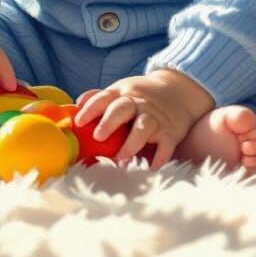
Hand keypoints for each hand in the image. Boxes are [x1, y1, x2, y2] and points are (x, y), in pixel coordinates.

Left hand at [72, 71, 206, 171]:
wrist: (179, 90)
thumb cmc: (141, 96)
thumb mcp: (121, 90)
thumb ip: (100, 98)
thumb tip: (76, 104)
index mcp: (122, 93)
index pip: (103, 98)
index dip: (90, 109)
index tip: (79, 122)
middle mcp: (138, 103)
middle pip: (123, 109)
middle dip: (109, 122)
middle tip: (98, 136)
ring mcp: (155, 117)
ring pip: (144, 126)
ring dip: (132, 142)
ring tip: (122, 156)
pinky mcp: (170, 131)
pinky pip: (166, 144)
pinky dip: (160, 156)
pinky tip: (152, 166)